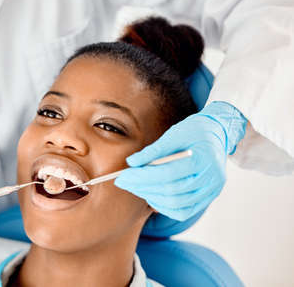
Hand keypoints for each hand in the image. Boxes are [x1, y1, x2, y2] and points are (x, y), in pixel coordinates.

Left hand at [115, 101, 246, 220]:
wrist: (219, 134)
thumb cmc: (196, 131)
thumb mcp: (175, 133)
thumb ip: (154, 150)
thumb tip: (132, 162)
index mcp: (204, 160)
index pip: (168, 174)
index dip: (143, 177)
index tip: (123, 176)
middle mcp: (212, 179)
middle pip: (171, 191)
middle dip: (142, 188)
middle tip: (123, 182)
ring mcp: (212, 191)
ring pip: (177, 205)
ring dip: (151, 197)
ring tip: (135, 187)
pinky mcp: (208, 198)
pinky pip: (183, 211)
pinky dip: (164, 206)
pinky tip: (151, 195)